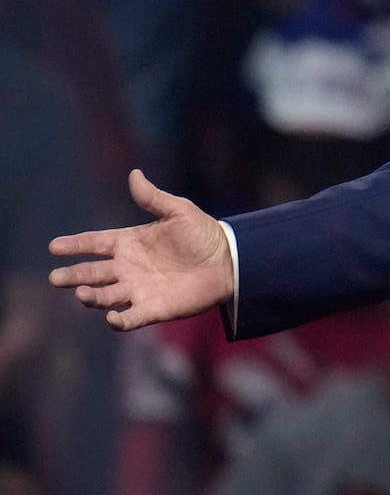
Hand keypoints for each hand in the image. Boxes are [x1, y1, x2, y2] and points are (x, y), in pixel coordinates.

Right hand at [48, 169, 233, 330]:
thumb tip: (134, 174)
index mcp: (130, 242)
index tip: (54, 247)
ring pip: (106, 297)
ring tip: (81, 293)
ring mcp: (139, 289)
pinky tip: (111, 319)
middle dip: (73, 276)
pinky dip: (119, 321)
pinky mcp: (154, 309)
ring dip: (92, 297)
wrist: (230, 261)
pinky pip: (132, 318)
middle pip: (93, 273)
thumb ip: (154, 198)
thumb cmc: (204, 234)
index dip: (75, 245)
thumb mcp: (179, 212)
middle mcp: (128, 268)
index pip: (95, 243)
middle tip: (56, 278)